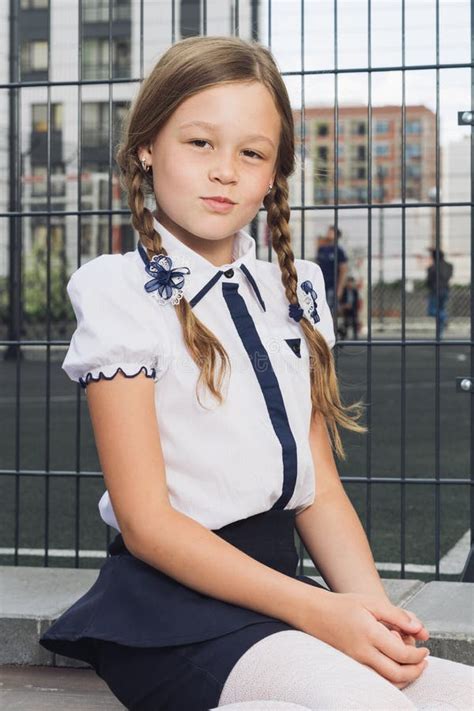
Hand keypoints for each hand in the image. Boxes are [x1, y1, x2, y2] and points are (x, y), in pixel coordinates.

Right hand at [302, 591, 429, 688]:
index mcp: (370, 633)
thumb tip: (419, 629)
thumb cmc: (344, 605)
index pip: (402, 653)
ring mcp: (356, 662)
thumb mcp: (372, 602)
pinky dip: (390, 680)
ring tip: (414, 666)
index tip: (425, 649)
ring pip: (387, 682)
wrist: (315, 613)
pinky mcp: (352, 666)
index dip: (418, 655)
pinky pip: (376, 680)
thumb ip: (397, 616)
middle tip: (424, 662)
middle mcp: (362, 652)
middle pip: (397, 673)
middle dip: (416, 671)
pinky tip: (396, 668)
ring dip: (405, 678)